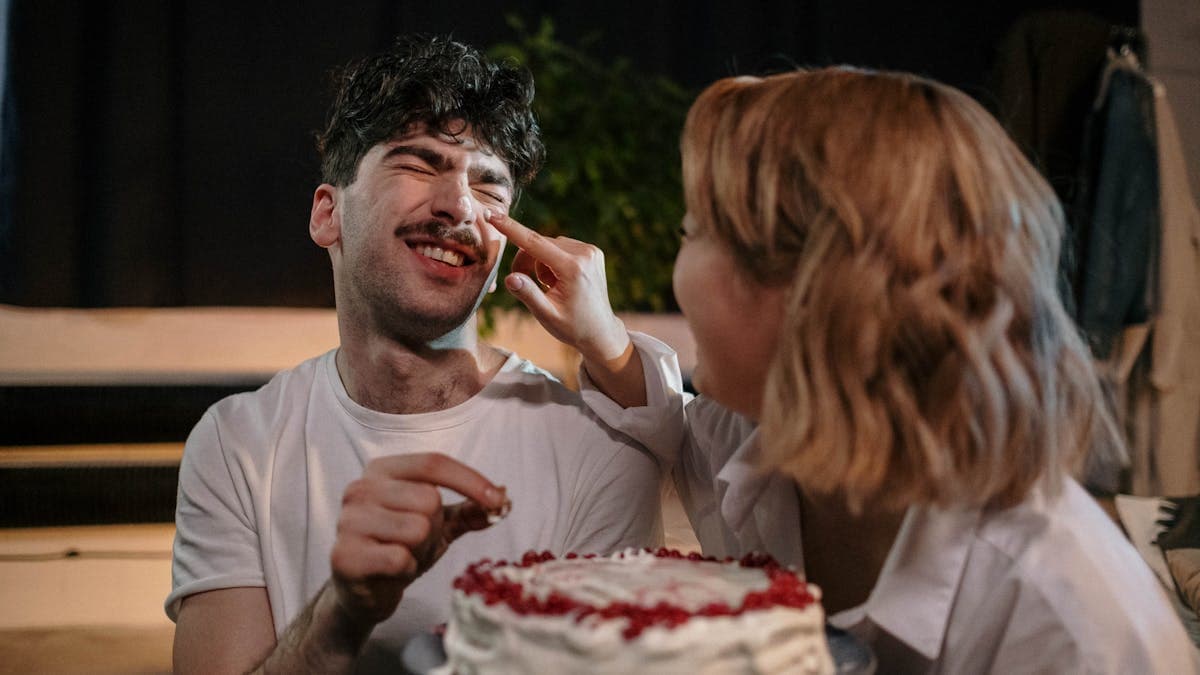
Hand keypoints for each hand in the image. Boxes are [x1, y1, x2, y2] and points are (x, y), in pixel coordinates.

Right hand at [329, 453, 506, 627]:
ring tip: (403, 557)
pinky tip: (391, 572)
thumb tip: (504, 499)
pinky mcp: (344, 555)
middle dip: (434, 529)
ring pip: (417, 529)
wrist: (363, 591)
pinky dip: (405, 570)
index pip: (433, 463)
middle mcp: (360, 488)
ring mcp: (348, 521)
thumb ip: (470, 509)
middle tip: (417, 544)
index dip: (470, 480)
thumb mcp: (439, 523)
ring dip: (420, 551)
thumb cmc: (400, 546)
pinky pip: (399, 559)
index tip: (497, 500)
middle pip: (428, 499)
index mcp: (382, 470)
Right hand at [489, 212, 629, 363]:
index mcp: (573, 268)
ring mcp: (590, 250)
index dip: (510, 229)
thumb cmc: (572, 327)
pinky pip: (560, 247)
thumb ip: (528, 295)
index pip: (534, 243)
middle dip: (525, 261)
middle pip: (539, 244)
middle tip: (522, 283)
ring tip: (548, 287)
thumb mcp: (547, 316)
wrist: (600, 332)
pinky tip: (559, 281)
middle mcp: (584, 253)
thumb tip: (510, 278)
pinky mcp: (592, 251)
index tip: (492, 215)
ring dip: (540, 263)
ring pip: (548, 245)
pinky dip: (552, 261)